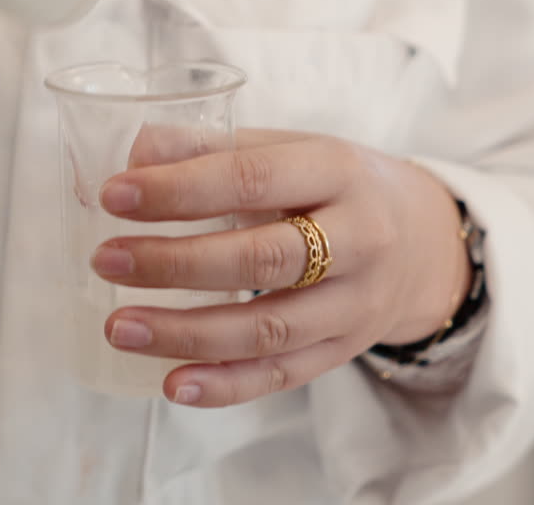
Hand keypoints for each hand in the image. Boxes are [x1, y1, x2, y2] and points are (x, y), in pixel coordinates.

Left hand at [91, 129, 470, 407]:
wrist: (426, 241)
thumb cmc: (340, 187)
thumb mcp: (295, 149)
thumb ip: (217, 148)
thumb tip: (136, 151)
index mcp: (339, 171)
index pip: (253, 178)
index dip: (180, 189)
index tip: (114, 195)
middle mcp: (359, 239)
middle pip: (262, 258)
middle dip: (175, 262)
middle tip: (107, 260)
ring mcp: (356, 303)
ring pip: (269, 328)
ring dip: (187, 332)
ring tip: (121, 327)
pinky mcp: (345, 349)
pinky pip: (283, 375)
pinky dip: (225, 385)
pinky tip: (172, 384)